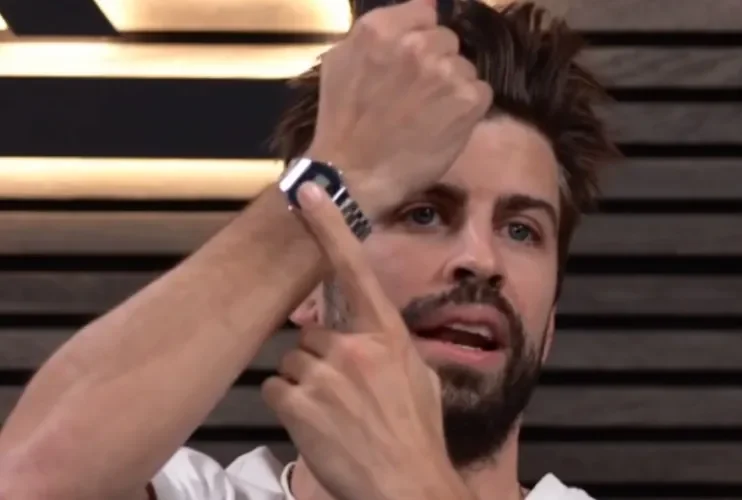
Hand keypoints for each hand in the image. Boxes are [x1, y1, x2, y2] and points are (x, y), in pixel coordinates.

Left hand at [261, 183, 473, 499]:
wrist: (405, 486)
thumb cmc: (416, 437)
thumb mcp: (419, 381)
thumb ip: (389, 349)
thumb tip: (369, 335)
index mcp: (388, 337)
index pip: (355, 269)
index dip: (330, 226)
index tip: (309, 190)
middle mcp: (356, 348)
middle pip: (310, 334)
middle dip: (319, 361)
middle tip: (344, 396)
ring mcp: (326, 375)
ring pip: (292, 363)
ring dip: (305, 387)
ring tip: (335, 416)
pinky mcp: (298, 403)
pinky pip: (276, 390)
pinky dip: (290, 408)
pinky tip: (318, 427)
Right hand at [306, 0, 492, 212]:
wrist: (354, 172)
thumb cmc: (342, 119)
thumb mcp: (341, 60)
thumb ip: (377, 28)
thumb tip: (426, 5)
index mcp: (381, 29)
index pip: (425, 11)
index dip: (419, 36)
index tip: (410, 62)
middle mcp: (416, 45)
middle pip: (447, 38)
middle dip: (436, 61)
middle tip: (416, 93)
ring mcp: (446, 72)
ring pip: (464, 66)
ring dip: (452, 85)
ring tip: (427, 113)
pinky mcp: (468, 100)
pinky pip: (481, 91)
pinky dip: (468, 107)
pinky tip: (444, 124)